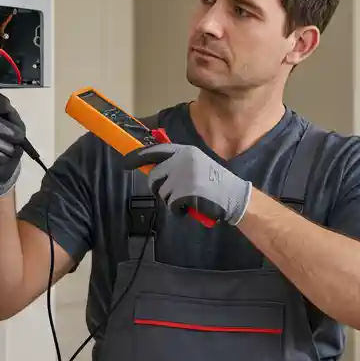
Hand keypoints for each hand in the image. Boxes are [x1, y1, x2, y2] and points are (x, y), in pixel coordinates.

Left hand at [121, 143, 252, 224]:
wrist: (234, 195)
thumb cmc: (215, 182)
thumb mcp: (198, 163)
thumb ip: (178, 162)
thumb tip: (154, 168)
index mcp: (185, 151)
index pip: (156, 150)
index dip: (138, 156)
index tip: (125, 163)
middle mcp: (182, 160)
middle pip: (154, 175)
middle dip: (158, 187)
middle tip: (171, 193)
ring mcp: (183, 176)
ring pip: (161, 192)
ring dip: (171, 200)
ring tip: (187, 199)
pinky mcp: (184, 192)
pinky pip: (171, 205)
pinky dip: (178, 210)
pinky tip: (190, 207)